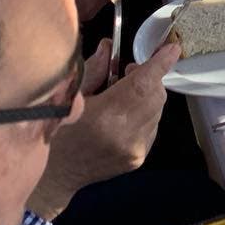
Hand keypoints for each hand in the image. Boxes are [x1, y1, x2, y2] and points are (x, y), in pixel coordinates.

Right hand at [27, 42, 178, 218]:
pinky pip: (153, 126)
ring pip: (157, 110)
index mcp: (104, 117)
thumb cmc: (53, 133)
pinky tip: (123, 115)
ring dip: (147, 96)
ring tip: (121, 96)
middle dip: (149, 78)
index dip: (160, 64)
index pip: (143, 84)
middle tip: (128, 72)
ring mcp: (134, 150)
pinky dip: (145, 113)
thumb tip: (108, 47)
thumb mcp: (66, 97)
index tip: (172, 48)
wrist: (52, 177)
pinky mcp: (138, 159)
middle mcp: (125, 135)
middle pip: (156, 95)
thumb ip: (92, 70)